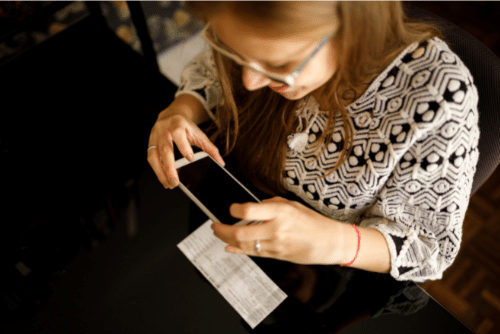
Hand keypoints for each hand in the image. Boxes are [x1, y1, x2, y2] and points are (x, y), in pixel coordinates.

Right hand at [147, 113, 224, 188]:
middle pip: (165, 149)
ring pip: (154, 156)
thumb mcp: (199, 134)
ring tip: (169, 184)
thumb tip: (221, 162)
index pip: (178, 133)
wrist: (171, 115)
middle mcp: (164, 129)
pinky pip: (151, 159)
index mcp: (177, 123)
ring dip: (161, 172)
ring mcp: (155, 137)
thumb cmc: (186, 127)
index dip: (183, 146)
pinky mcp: (150, 144)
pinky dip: (157, 171)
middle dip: (170, 167)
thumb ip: (209, 148)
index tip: (190, 158)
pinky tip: (164, 179)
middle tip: (176, 182)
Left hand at [211, 197, 342, 264]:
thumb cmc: (312, 221)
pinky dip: (237, 250)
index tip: (231, 208)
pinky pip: (252, 254)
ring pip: (243, 245)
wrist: (329, 241)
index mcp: (280, 213)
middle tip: (214, 225)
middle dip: (222, 229)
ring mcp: (275, 245)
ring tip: (218, 233)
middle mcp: (276, 229)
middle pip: (240, 232)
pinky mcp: (276, 256)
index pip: (248, 211)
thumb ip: (270, 205)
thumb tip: (252, 207)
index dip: (234, 210)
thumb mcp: (292, 205)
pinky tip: (229, 247)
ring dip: (226, 239)